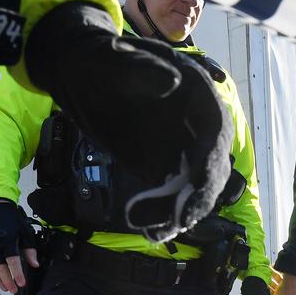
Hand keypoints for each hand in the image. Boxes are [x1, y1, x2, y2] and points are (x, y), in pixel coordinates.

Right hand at [0, 200, 37, 293]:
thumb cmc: (12, 220)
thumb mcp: (25, 231)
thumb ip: (30, 250)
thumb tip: (35, 265)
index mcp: (8, 239)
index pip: (13, 260)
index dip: (17, 273)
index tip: (22, 284)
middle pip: (0, 266)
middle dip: (7, 280)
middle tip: (13, 290)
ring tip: (5, 287)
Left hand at [25, 2, 231, 242]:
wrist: (80, 75)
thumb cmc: (99, 61)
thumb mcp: (116, 61)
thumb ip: (141, 71)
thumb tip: (170, 81)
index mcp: (196, 94)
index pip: (215, 132)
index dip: (211, 160)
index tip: (201, 186)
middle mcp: (196, 125)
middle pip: (211, 167)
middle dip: (198, 197)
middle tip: (179, 221)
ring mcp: (182, 148)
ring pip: (193, 189)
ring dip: (179, 213)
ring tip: (155, 233)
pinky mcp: (163, 167)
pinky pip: (172, 197)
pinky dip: (163, 216)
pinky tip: (150, 231)